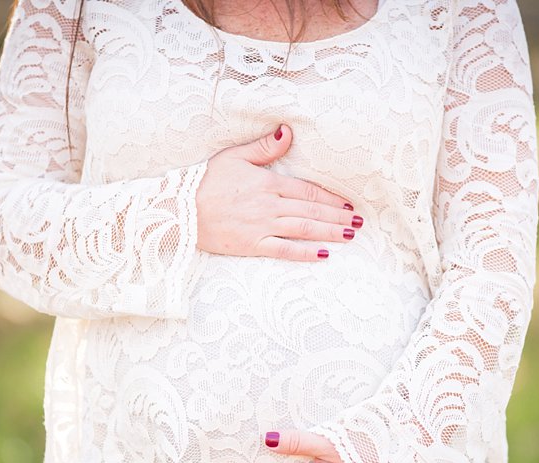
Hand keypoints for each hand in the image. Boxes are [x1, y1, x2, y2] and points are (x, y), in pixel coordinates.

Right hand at [195, 125, 362, 261]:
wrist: (180, 210)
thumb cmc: (205, 181)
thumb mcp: (234, 156)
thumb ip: (264, 147)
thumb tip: (288, 132)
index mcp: (267, 183)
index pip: (307, 190)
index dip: (330, 197)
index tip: (348, 203)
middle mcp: (269, 205)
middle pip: (311, 209)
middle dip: (337, 216)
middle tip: (358, 222)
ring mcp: (262, 226)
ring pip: (303, 228)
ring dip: (329, 231)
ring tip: (349, 235)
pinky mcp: (252, 245)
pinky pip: (284, 250)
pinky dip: (305, 252)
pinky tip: (323, 254)